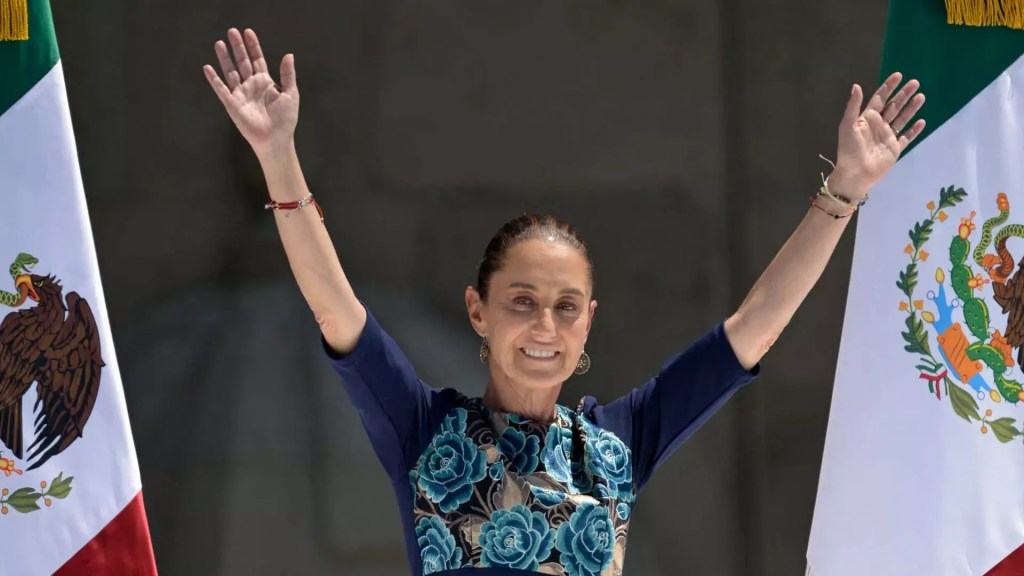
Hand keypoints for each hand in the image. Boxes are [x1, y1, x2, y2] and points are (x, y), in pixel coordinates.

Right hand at [203, 28, 298, 158]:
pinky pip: (221, 89)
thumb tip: (289, 55)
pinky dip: (214, 79)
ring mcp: (240, 94)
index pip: (257, 59)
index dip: (253, 46)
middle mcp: (251, 85)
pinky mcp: (232, 104)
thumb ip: (288, 74)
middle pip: (242, 62)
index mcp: (265, 82)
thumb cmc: (285, 118)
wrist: (275, 139)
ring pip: (230, 72)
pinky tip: (207, 67)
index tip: (248, 32)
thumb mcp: (290, 94)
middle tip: (232, 31)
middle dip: (238, 47)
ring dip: (225, 58)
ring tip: (219, 43)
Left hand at [830, 72, 925, 198]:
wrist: (855, 173)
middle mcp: (878, 126)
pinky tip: (922, 121)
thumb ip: (853, 107)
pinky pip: (906, 137)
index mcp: (866, 119)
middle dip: (904, 94)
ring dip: (911, 108)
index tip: (898, 76)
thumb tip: (857, 86)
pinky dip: (914, 130)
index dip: (888, 87)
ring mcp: (887, 137)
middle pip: (894, 106)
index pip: (880, 99)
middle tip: (915, 83)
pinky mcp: (894, 149)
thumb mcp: (847, 126)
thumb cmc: (849, 149)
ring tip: (921, 96)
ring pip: (902, 119)